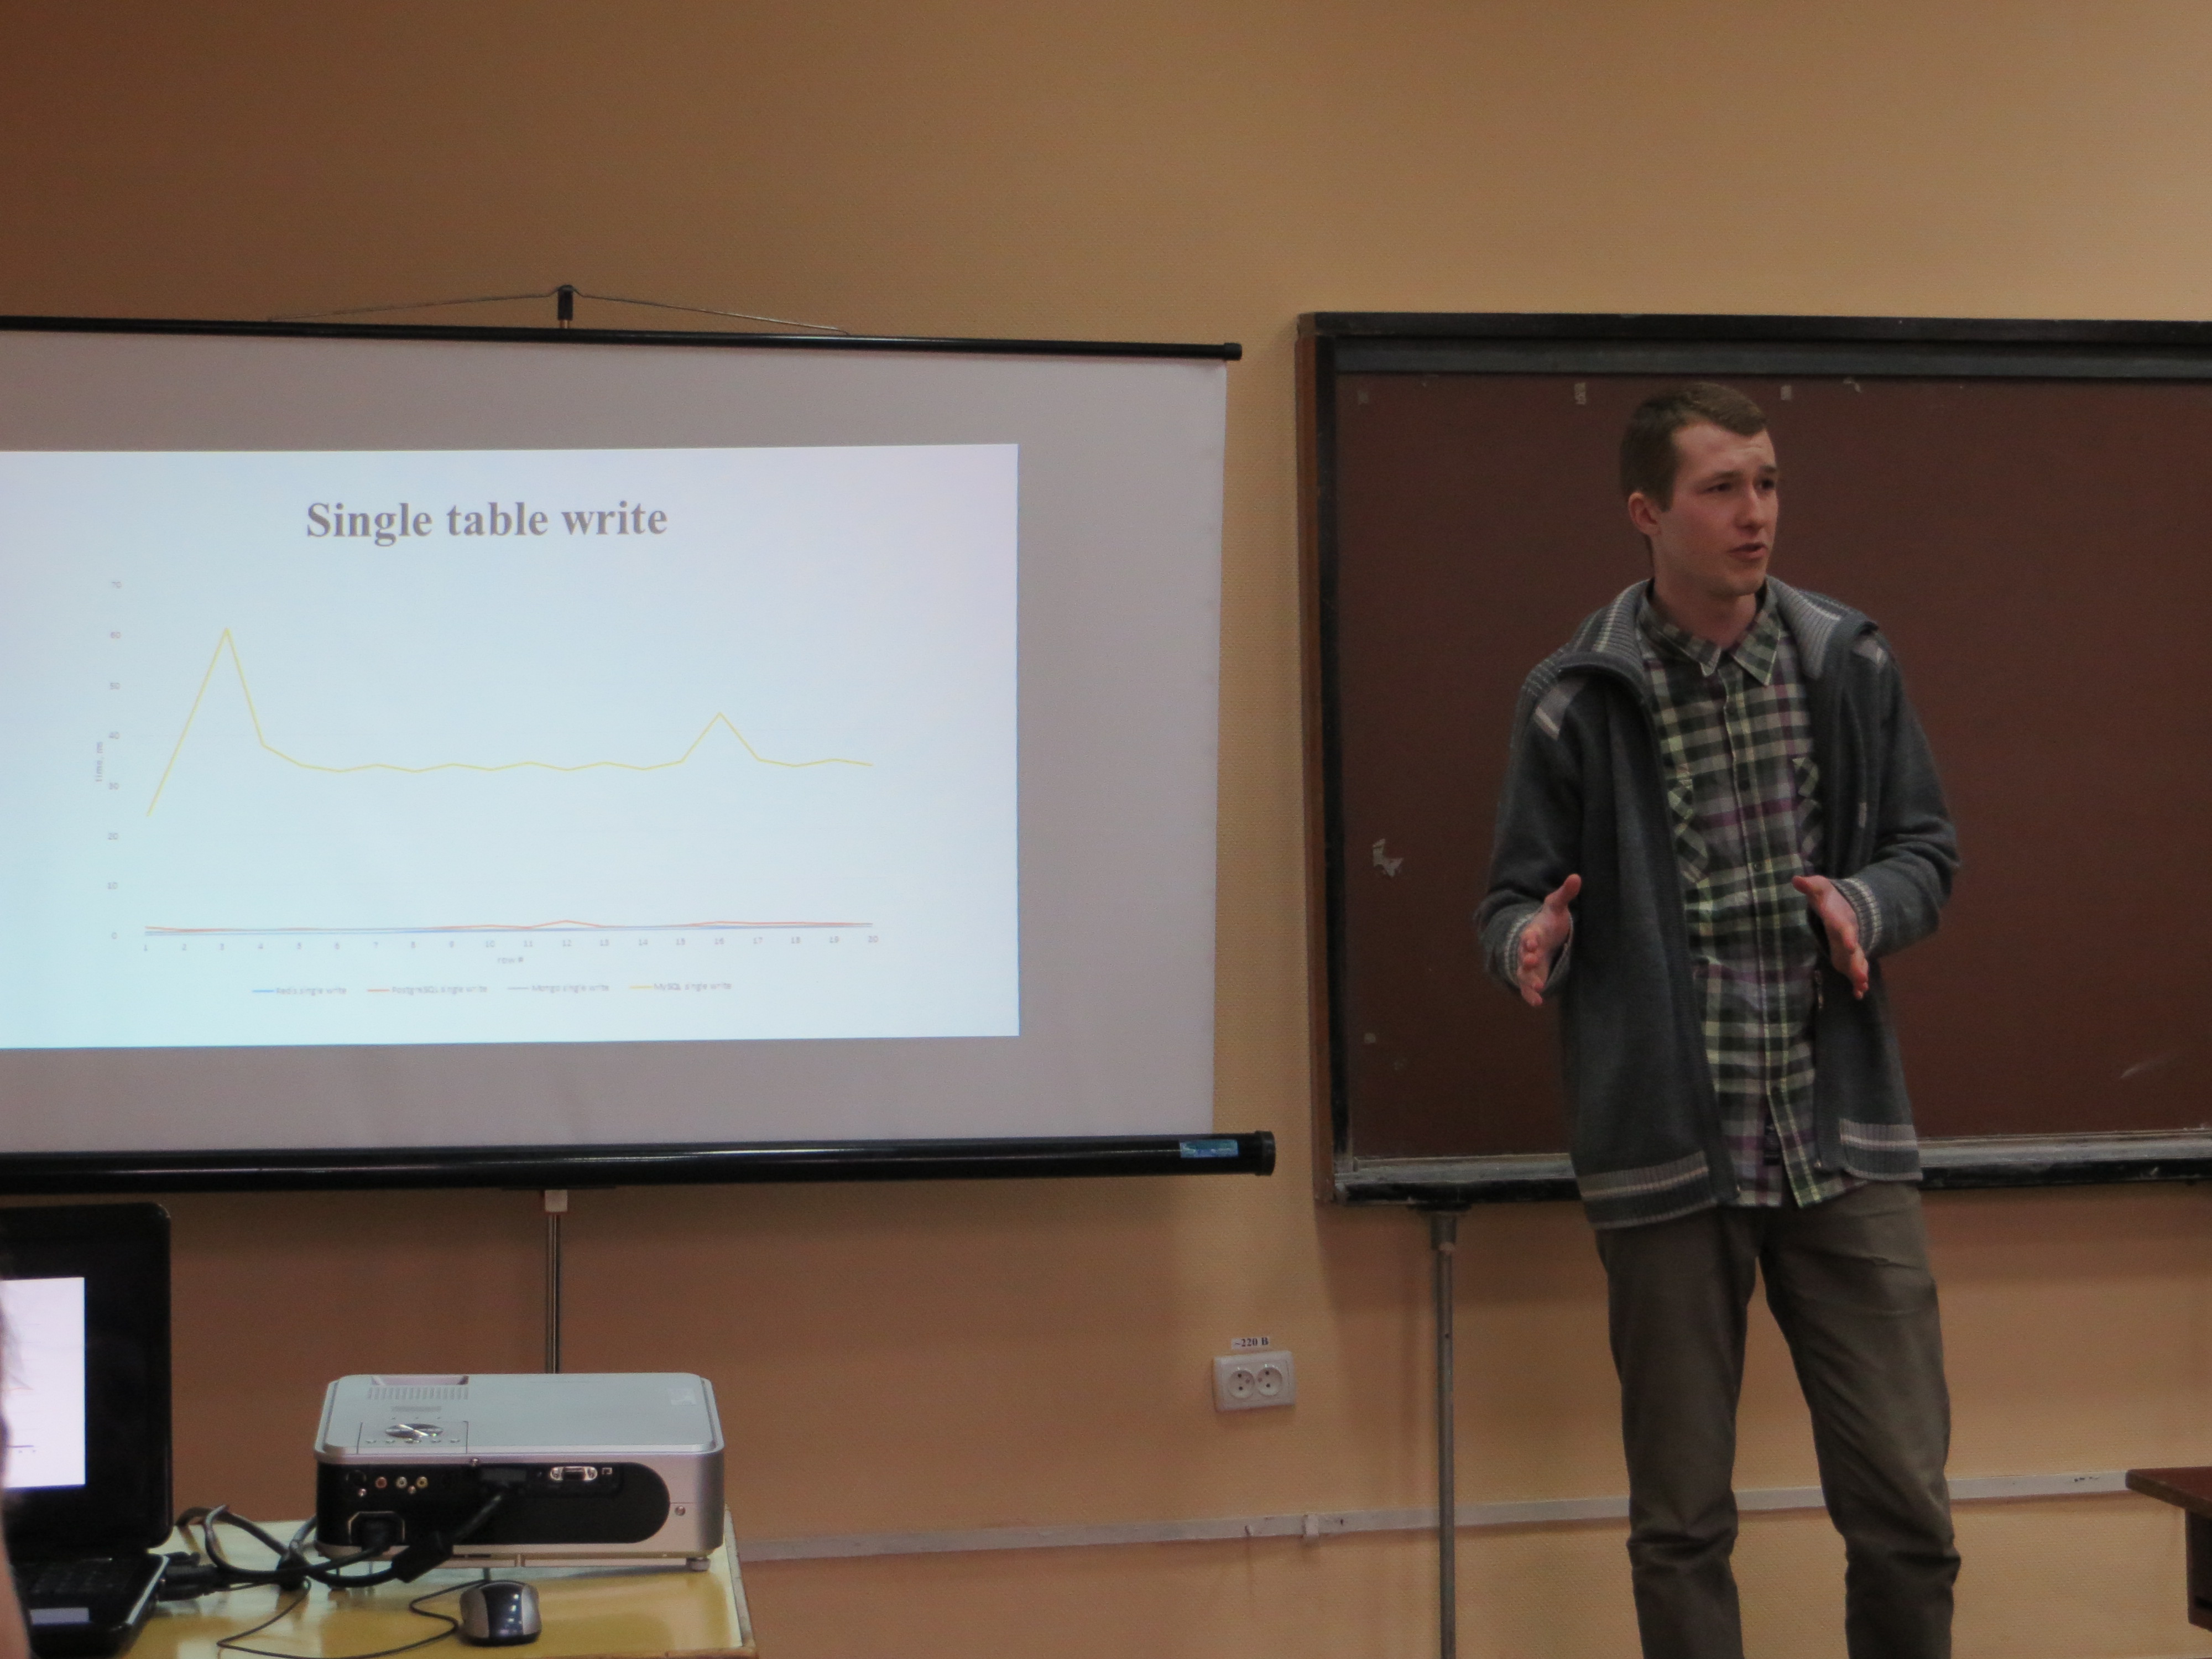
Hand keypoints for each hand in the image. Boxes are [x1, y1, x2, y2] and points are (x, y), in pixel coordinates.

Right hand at [1516, 874, 1579, 1006]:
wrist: (1541, 935)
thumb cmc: (1549, 921)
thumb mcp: (1556, 906)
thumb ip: (1565, 894)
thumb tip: (1577, 877)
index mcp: (1533, 931)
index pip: (1529, 934)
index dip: (1530, 938)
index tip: (1532, 941)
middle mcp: (1527, 949)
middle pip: (1523, 955)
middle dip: (1527, 959)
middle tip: (1532, 961)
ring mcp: (1528, 964)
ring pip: (1524, 973)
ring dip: (1529, 980)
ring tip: (1538, 988)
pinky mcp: (1533, 975)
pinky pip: (1528, 987)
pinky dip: (1530, 995)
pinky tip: (1537, 1003)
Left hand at [1793, 874, 1868, 999]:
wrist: (1845, 904)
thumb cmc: (1829, 898)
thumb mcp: (1819, 889)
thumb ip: (1810, 885)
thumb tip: (1795, 879)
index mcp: (1842, 921)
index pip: (1846, 929)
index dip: (1848, 936)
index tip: (1851, 945)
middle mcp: (1849, 936)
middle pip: (1855, 951)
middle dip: (1858, 964)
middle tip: (1862, 976)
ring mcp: (1851, 947)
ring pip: (1858, 962)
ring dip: (1860, 974)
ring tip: (1863, 987)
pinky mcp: (1850, 955)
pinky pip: (1855, 969)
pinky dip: (1857, 981)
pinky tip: (1859, 994)